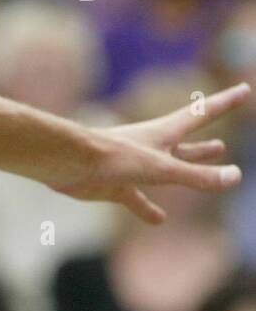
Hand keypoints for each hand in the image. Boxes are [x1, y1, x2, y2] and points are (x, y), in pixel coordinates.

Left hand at [50, 82, 250, 223]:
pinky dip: (148, 209)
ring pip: (166, 169)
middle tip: (223, 142)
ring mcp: (134, 166)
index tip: (244, 91)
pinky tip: (159, 220)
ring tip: (206, 163)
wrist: (71, 164)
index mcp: (166, 133)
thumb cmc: (116, 158)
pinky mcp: (117, 185)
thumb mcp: (163, 169)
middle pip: (186, 143)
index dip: (225, 103)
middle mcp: (152, 146)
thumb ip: (197, 176)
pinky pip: (137, 199)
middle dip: (205, 142)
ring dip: (186, 168)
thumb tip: (234, 177)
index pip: (203, 114)